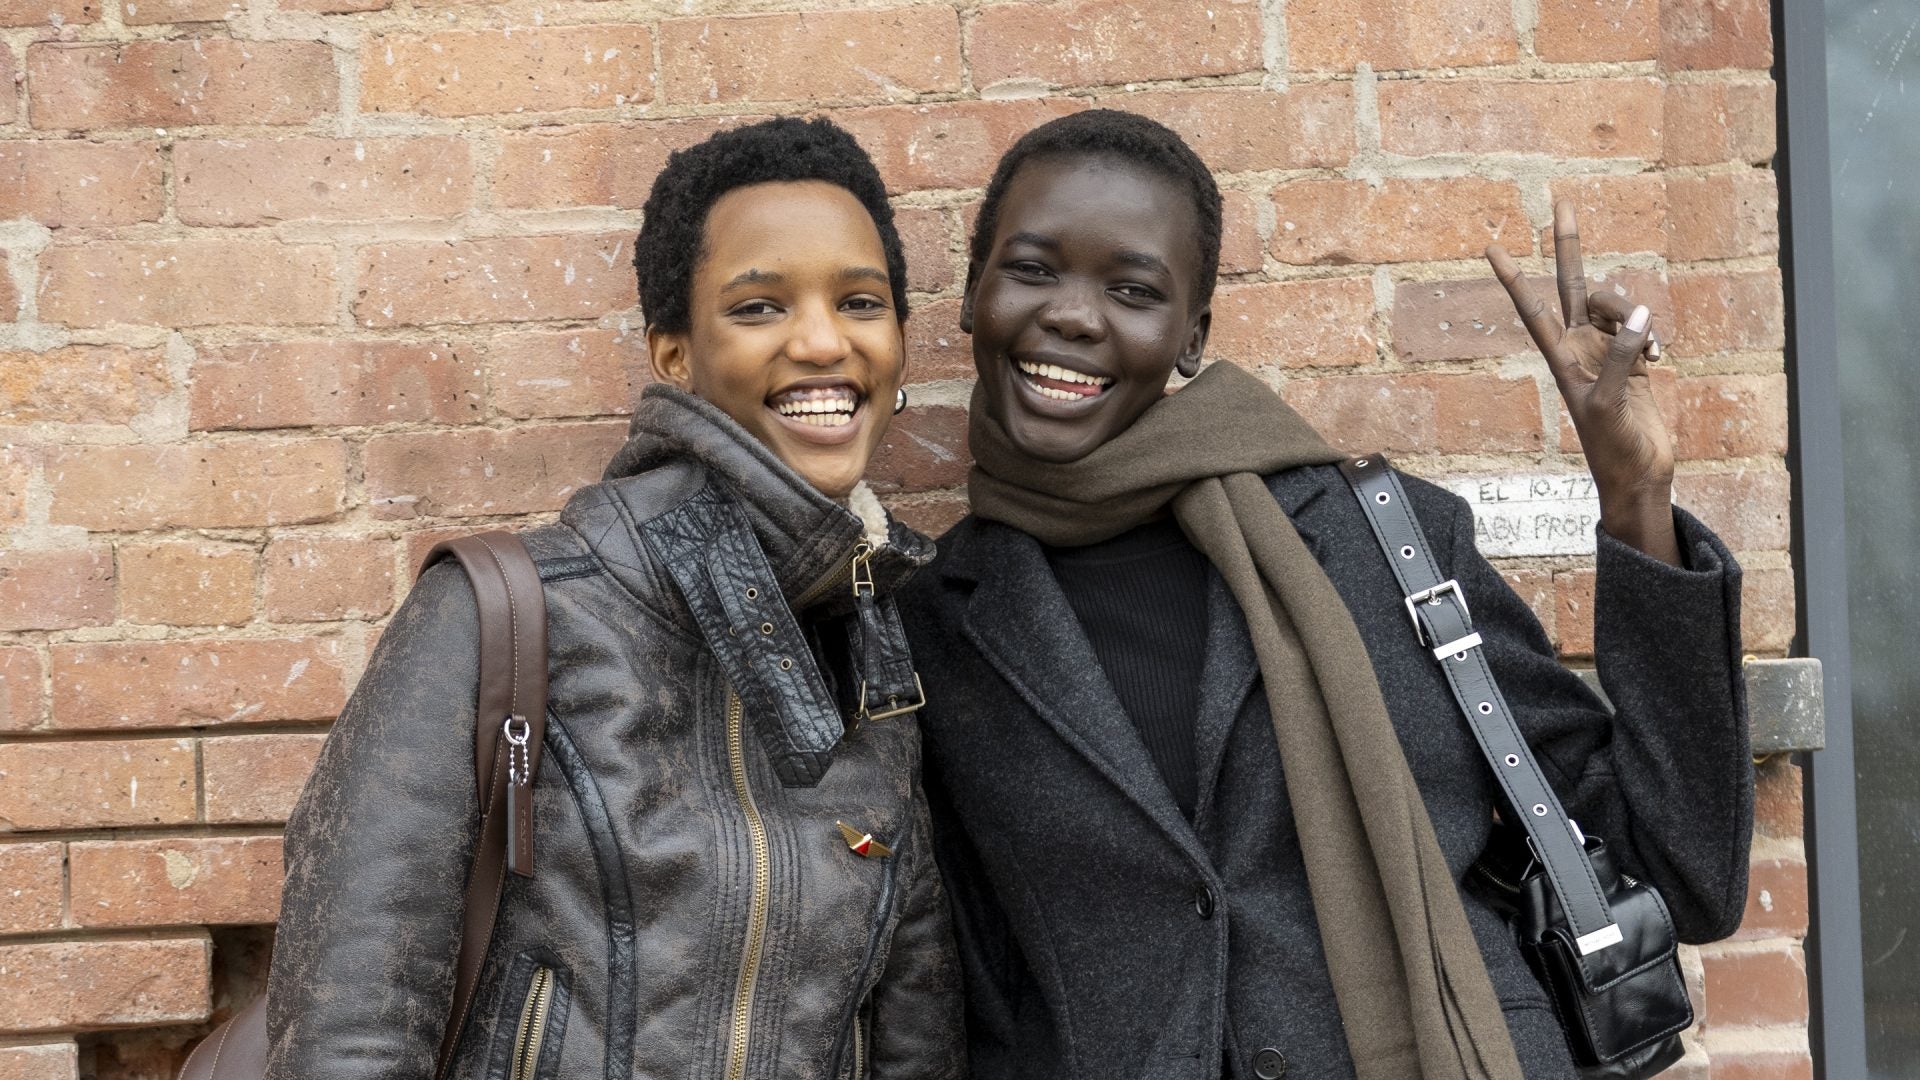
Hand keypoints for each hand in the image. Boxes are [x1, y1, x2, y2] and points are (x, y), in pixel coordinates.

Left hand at [1486, 199, 1679, 564]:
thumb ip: (1620, 356)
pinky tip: (1659, 357)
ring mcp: (1606, 350)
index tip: (1490, 246)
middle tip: (1561, 202)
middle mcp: (1578, 346)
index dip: (1512, 277)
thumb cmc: (1611, 447)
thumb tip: (1639, 317)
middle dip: (1568, 245)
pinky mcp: (1632, 359)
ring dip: (1633, 314)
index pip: (1531, 306)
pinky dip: (1651, 335)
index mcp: (1559, 356)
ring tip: (1648, 349)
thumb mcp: (1607, 403)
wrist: (1637, 472)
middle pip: (1572, 283)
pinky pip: (1642, 327)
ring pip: (1617, 303)